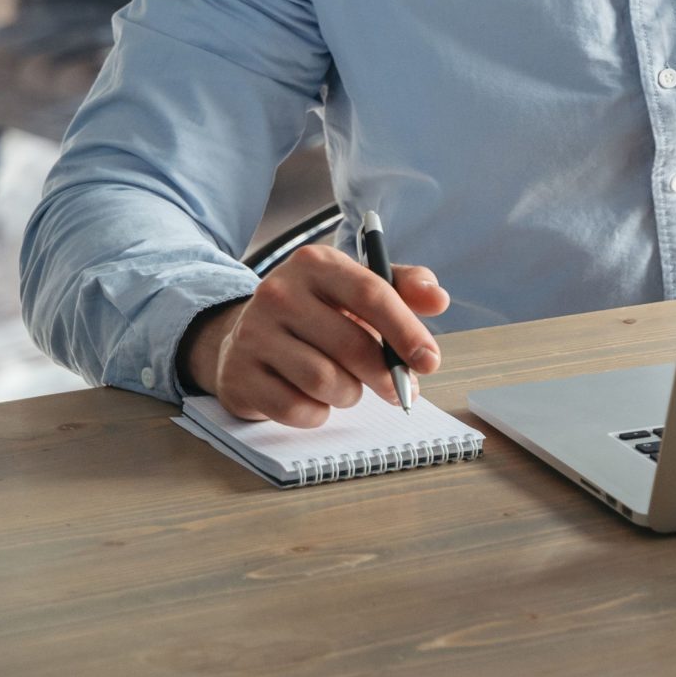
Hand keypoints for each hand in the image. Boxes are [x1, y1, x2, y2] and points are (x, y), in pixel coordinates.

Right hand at [182, 244, 448, 425]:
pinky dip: (318, 413)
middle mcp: (279, 293)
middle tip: (400, 390)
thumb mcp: (358, 286)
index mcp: (316, 263)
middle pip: (351, 345)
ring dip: (350, 393)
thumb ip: (404, 286)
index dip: (407, 331)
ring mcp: (253, 334)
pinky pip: (295, 408)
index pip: (372, 295)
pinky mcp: (237, 376)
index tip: (430, 361)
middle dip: (386, 375)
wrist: (247, 333)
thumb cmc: (319, 311)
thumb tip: (438, 299)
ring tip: (350, 388)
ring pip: (324, 381)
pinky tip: (317, 400)